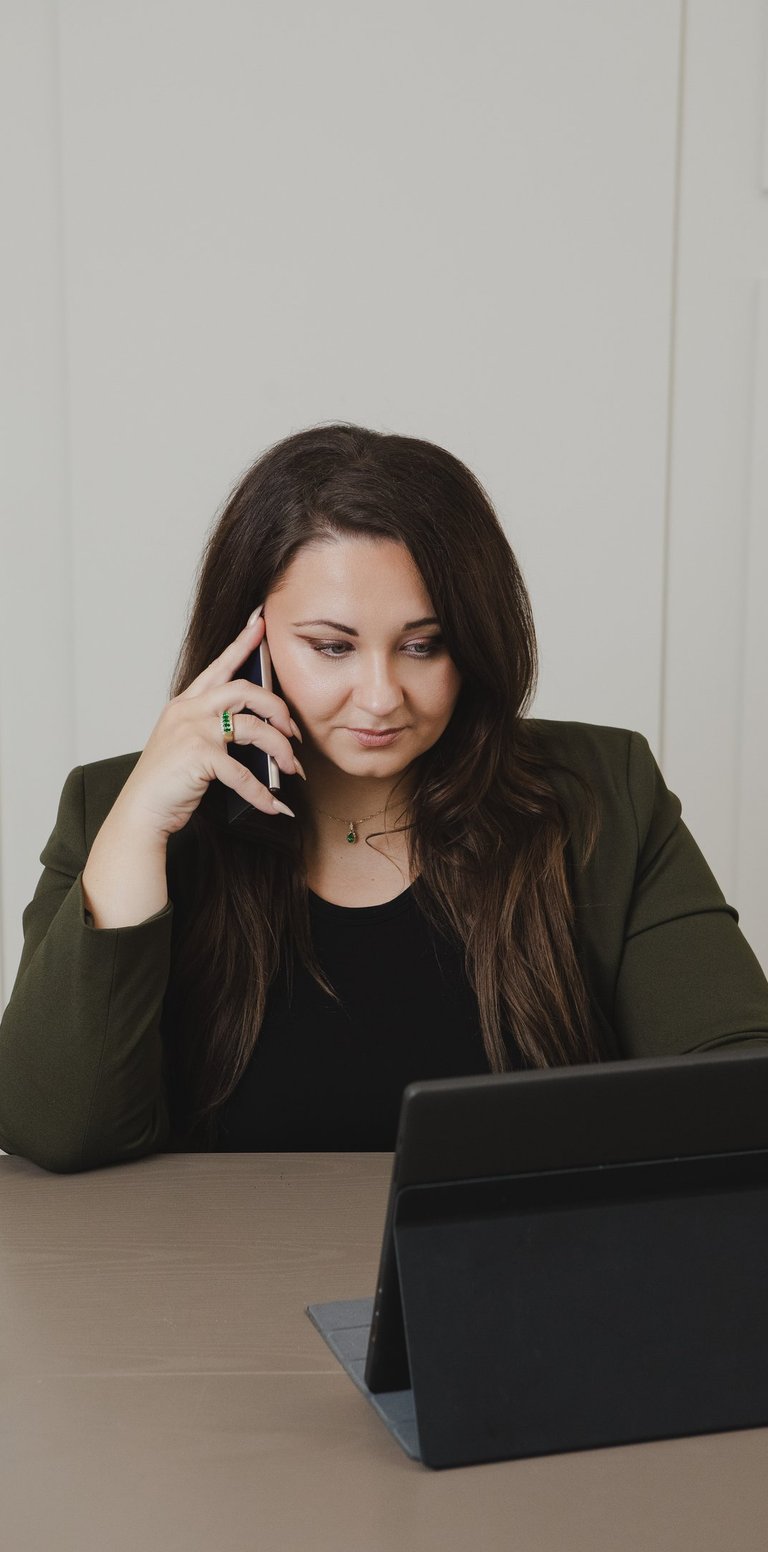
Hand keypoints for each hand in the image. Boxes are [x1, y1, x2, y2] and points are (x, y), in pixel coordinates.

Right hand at [114, 613, 302, 839]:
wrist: (141, 810)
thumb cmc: (168, 781)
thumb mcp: (189, 745)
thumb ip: (215, 730)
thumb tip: (261, 736)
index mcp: (186, 704)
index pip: (219, 666)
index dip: (242, 644)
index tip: (260, 623)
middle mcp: (188, 711)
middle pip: (246, 691)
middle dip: (278, 709)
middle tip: (294, 733)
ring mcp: (193, 731)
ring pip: (253, 728)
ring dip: (280, 750)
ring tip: (292, 769)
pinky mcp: (199, 757)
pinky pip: (244, 772)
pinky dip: (262, 792)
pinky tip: (274, 805)